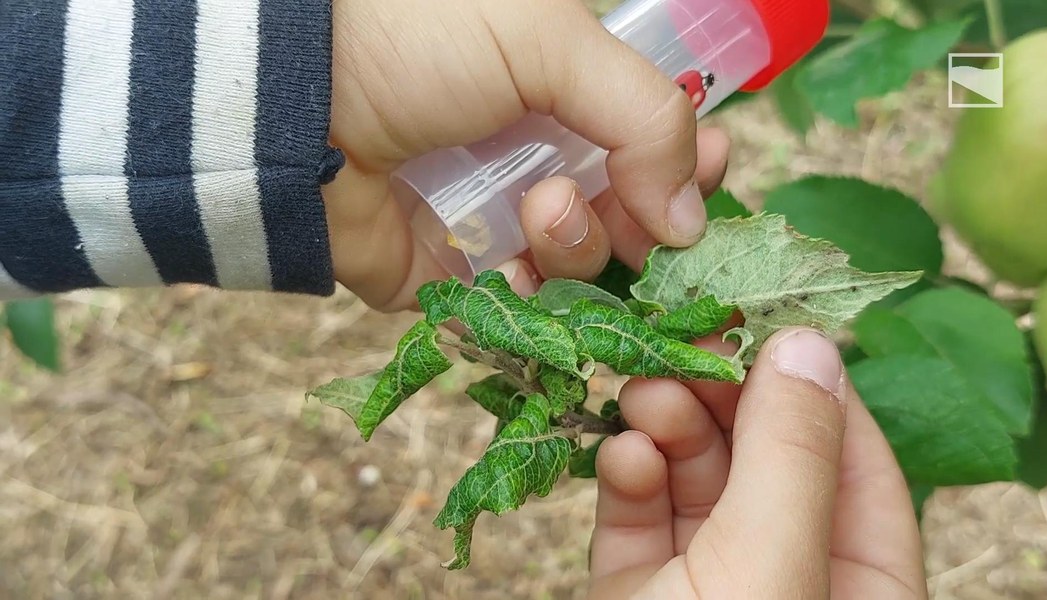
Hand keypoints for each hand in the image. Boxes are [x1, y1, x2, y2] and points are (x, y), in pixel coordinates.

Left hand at [324, 0, 728, 310]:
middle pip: (632, 215)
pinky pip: (519, 309)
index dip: (691, 162)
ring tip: (539, 206)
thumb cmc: (421, 41)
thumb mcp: (551, 42)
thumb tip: (692, 216)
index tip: (709, 170)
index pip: (656, 139)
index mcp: (565, 93)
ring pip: (581, 267)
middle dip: (642, 213)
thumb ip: (644, 116)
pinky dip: (531, 296)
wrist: (295, 98)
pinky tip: (514, 263)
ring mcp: (496, 221)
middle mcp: (539, 158)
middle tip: (632, 202)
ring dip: (579, 242)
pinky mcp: (453, 277)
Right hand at [589, 328, 926, 598]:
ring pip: (695, 476)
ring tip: (642, 396)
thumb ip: (791, 453)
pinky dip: (630, 474)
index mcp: (859, 585)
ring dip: (667, 423)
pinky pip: (640, 514)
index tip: (757, 320)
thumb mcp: (770, 564)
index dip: (810, 384)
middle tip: (680, 345)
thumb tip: (807, 340)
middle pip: (764, 456)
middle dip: (720, 396)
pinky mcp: (637, 587)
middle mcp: (787, 573)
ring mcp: (708, 581)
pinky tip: (624, 455)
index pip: (856, 461)